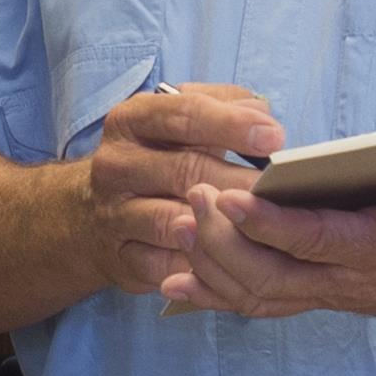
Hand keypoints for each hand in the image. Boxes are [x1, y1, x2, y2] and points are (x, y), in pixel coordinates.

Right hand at [82, 82, 284, 295]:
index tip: (274, 136)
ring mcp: (114, 214)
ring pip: (172, 223)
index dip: (230, 124)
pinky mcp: (120, 258)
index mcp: (131, 120)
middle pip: (184, 171)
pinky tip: (235, 266)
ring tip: (263, 227)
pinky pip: (165, 266)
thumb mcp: (178, 121)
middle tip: (281, 190)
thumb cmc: (158, 158)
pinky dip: (201, 269)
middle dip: (238, 182)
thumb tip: (262, 112)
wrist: (94, 212)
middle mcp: (116, 164)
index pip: (181, 115)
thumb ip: (221, 106)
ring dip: (222, 227)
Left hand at [160, 67, 375, 324]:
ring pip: (264, 295)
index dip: (272, 223)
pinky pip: (266, 305)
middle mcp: (358, 279)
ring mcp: (339, 293)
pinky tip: (177, 283)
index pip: (321, 240)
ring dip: (214, 266)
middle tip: (190, 192)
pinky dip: (219, 295)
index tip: (229, 196)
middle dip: (226, 239)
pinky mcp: (328, 295)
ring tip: (176, 223)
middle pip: (276, 275)